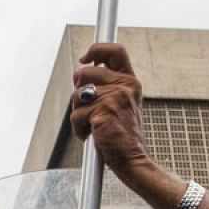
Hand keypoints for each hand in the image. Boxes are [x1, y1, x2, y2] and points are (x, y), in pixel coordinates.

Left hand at [68, 43, 149, 178]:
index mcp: (130, 81)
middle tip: (87, 107)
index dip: (96, 50)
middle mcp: (124, 86)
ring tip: (92, 125)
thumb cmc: (123, 135)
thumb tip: (80, 73)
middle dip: (78, 91)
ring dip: (78, 113)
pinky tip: (92, 135)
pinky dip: (79, 129)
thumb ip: (106, 86)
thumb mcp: (121, 104)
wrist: (133, 159)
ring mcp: (114, 98)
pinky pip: (76, 116)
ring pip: (77, 95)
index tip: (85, 58)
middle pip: (84, 72)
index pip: (115, 51)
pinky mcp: (102, 113)